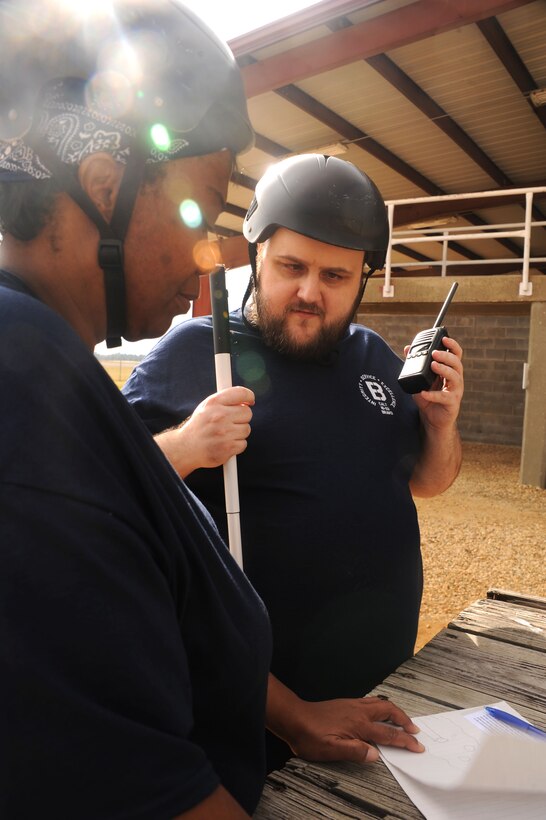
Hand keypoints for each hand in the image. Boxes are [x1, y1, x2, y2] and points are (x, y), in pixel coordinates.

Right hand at [155, 386, 253, 477]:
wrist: (185, 448)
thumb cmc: (199, 426)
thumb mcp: (206, 407)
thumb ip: (225, 400)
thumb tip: (246, 399)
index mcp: (213, 403)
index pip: (241, 393)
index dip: (249, 396)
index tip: (249, 401)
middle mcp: (219, 416)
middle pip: (247, 413)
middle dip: (242, 418)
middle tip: (231, 422)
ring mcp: (223, 433)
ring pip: (246, 429)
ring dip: (239, 433)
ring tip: (224, 434)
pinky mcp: (227, 448)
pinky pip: (243, 443)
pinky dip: (236, 445)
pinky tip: (225, 444)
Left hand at [287, 696, 423, 763]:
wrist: (294, 717)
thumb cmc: (310, 735)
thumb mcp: (331, 749)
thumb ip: (354, 751)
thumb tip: (375, 755)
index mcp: (358, 724)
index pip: (388, 734)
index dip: (405, 740)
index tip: (417, 745)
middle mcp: (358, 711)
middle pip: (389, 712)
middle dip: (405, 720)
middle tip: (415, 731)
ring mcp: (353, 705)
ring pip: (381, 704)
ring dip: (395, 712)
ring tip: (403, 720)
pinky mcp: (347, 703)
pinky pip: (371, 701)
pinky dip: (382, 706)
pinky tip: (380, 712)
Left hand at [407, 336, 463, 432]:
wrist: (432, 419)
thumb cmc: (428, 398)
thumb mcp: (420, 379)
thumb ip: (415, 364)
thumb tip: (407, 348)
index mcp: (450, 371)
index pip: (456, 355)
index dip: (452, 345)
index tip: (444, 338)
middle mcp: (455, 379)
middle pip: (457, 363)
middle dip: (446, 356)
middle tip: (434, 353)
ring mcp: (455, 391)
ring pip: (455, 377)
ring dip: (444, 370)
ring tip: (433, 365)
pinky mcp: (452, 403)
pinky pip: (444, 397)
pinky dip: (433, 394)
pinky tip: (424, 392)